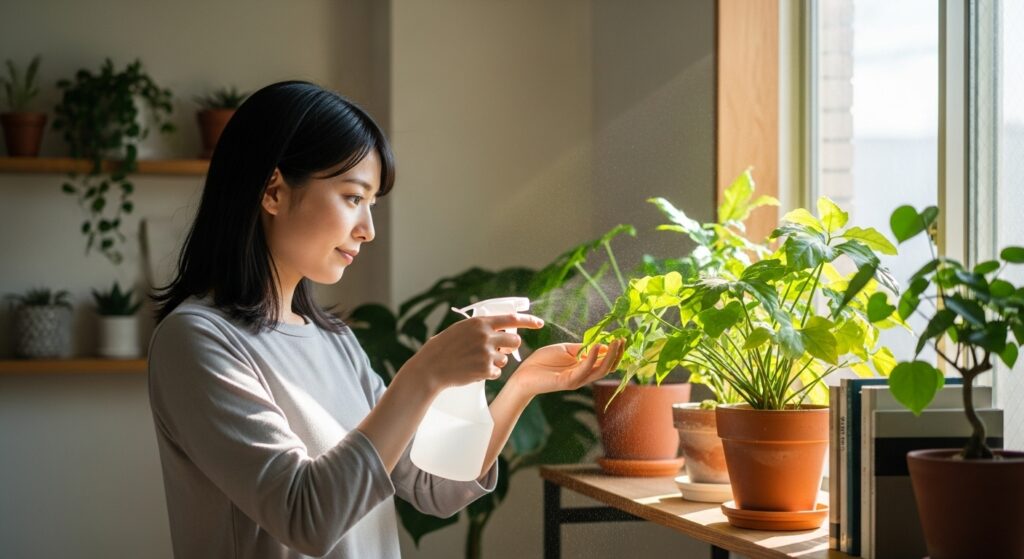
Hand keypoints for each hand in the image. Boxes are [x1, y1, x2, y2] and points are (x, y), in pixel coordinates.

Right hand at [400, 313, 544, 391]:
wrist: (432, 367)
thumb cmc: (444, 347)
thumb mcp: (462, 329)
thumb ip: (482, 328)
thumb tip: (503, 330)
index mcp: (480, 322)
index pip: (512, 318)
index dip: (529, 321)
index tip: (540, 323)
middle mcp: (485, 336)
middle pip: (515, 341)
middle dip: (511, 347)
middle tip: (501, 350)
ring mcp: (486, 353)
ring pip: (505, 359)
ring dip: (496, 362)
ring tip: (477, 362)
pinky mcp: (484, 369)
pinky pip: (497, 372)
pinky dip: (488, 373)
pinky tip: (474, 371)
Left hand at [509, 340, 624, 397]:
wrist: (524, 373)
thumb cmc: (543, 361)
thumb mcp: (566, 350)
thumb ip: (582, 348)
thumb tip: (601, 344)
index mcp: (583, 368)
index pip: (605, 362)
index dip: (615, 352)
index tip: (622, 338)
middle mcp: (583, 376)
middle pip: (607, 367)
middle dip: (617, 354)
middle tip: (623, 340)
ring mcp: (577, 379)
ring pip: (600, 370)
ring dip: (609, 356)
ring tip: (615, 342)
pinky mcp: (568, 381)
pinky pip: (584, 370)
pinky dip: (592, 358)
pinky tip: (597, 347)